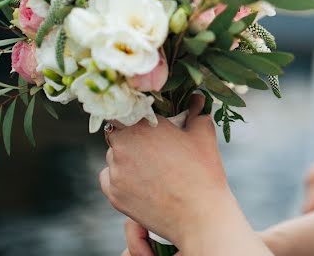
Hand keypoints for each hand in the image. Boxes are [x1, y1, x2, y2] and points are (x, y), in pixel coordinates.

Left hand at [99, 94, 242, 249]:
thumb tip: (197, 97)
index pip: (124, 109)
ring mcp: (115, 172)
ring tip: (151, 166)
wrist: (199, 216)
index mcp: (141, 125)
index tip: (145, 119)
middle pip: (116, 132)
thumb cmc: (203, 172)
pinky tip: (141, 181)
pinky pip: (109, 178)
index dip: (133, 113)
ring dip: (126, 156)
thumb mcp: (203, 133)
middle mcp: (122, 146)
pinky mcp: (113, 195)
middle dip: (131, 135)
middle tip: (151, 143)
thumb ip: (197, 111)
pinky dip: (120, 177)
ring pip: (113, 156)